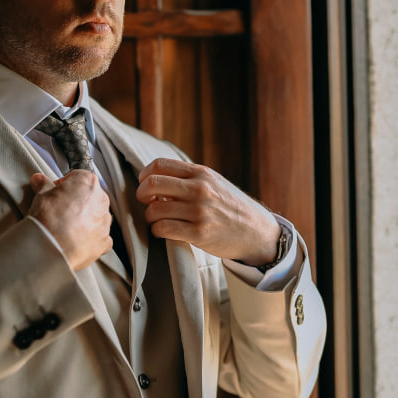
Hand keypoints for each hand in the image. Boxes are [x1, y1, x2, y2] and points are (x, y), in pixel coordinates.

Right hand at [29, 171, 112, 271]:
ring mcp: (105, 222)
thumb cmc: (48, 218)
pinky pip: (99, 237)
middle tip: (59, 210)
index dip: (64, 184)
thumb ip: (44, 185)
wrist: (51, 246)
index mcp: (88, 183)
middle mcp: (101, 201)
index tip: (55, 192)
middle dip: (76, 202)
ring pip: (96, 217)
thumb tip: (40, 180)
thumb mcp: (41, 195)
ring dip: (84, 220)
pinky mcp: (104, 241)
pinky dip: (89, 239)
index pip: (78, 177)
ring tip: (65, 228)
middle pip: (90, 197)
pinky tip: (75, 241)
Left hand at [136, 157, 279, 264]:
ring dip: (150, 217)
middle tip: (146, 203)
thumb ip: (188, 178)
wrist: (256, 231)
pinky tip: (163, 231)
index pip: (159, 165)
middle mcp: (199, 189)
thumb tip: (155, 178)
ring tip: (158, 220)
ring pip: (154, 210)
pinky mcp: (198, 233)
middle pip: (151, 184)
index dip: (144, 175)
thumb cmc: (230, 206)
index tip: (144, 185)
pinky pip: (163, 229)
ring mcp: (198, 211)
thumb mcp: (214, 182)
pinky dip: (157, 231)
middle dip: (141, 195)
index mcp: (201, 173)